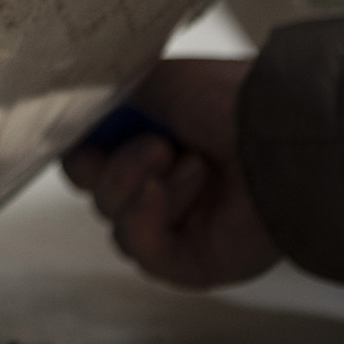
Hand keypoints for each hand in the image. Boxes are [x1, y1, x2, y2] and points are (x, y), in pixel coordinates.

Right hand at [62, 58, 278, 288]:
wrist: (279, 133)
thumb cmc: (224, 98)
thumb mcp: (149, 81)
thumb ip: (102, 99)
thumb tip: (64, 110)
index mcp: (151, 140)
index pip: (88, 157)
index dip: (82, 147)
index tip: (89, 128)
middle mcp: (164, 183)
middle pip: (96, 191)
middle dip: (116, 167)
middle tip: (158, 144)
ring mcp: (178, 226)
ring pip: (114, 222)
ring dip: (138, 186)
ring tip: (189, 163)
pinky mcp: (193, 262)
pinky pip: (142, 252)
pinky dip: (143, 220)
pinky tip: (162, 192)